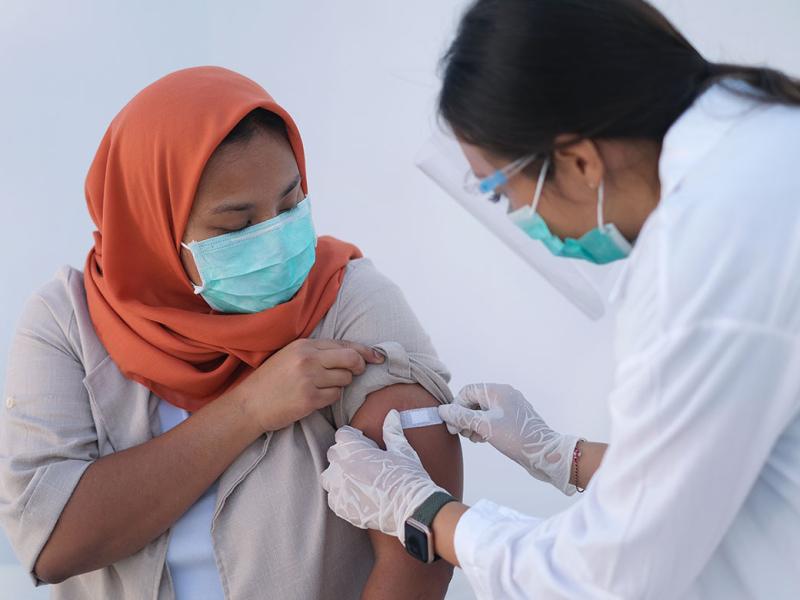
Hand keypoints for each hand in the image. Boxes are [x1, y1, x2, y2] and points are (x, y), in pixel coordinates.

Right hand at [233, 339, 383, 431]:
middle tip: (357, 372)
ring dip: (340, 385)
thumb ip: (317, 352)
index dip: (365, 350)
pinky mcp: (310, 399)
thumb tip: (351, 354)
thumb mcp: (290, 356)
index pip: (344, 344)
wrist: (248, 405)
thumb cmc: (271, 381)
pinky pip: (335, 396)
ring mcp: (309, 379)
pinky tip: (315, 398)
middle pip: (351, 359)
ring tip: (321, 387)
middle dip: (359, 366)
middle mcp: (308, 359)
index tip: (377, 357)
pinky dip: (330, 398)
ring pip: (345, 379)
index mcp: (304, 345)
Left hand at [320, 410, 444, 542]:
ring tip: (355, 480)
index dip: (353, 437)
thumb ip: (392, 431)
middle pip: (333, 454)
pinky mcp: (342, 507)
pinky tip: (356, 496)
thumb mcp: (402, 450)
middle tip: (362, 462)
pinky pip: (333, 498)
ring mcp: (340, 488)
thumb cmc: (408, 476)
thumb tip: (392, 414)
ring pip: (328, 477)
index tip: (363, 443)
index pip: (342, 435)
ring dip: (338, 476)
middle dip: (345, 455)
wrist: (411, 508)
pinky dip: (342, 496)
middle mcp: (342, 467)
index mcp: (355, 449)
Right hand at [438, 383, 579, 493]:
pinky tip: (481, 439)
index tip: (453, 425)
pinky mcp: (514, 420)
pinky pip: (492, 419)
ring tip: (472, 438)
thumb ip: (462, 417)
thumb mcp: (484, 426)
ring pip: (482, 411)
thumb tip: (443, 410)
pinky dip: (483, 427)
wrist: (544, 454)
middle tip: (460, 433)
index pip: (468, 391)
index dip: (456, 407)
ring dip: (472, 423)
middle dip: (464, 416)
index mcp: (498, 391)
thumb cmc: (516, 438)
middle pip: (474, 401)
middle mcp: (504, 395)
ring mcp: (510, 408)